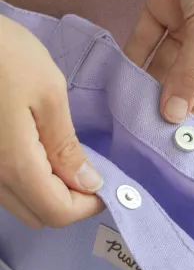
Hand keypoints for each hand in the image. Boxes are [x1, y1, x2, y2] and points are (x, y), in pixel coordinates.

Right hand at [0, 16, 103, 227]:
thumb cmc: (3, 54)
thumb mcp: (48, 94)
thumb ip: (66, 146)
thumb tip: (87, 183)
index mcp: (14, 165)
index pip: (57, 212)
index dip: (88, 206)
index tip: (106, 184)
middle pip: (38, 215)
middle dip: (71, 202)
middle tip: (88, 171)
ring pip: (20, 204)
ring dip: (50, 193)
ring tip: (66, 160)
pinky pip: (5, 187)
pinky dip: (30, 182)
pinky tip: (40, 153)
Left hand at [125, 0, 193, 125]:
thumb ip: (192, 72)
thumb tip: (174, 115)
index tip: (174, 136)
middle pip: (190, 83)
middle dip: (170, 102)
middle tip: (145, 124)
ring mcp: (188, 24)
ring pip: (166, 63)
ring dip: (148, 82)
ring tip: (129, 106)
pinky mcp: (162, 6)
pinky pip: (147, 38)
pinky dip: (134, 55)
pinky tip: (120, 76)